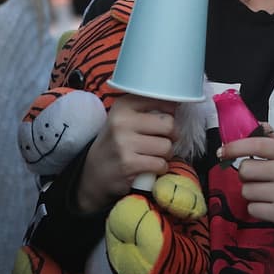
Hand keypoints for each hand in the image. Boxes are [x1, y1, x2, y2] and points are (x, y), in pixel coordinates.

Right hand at [77, 95, 176, 212]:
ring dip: (166, 154)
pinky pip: (160, 164)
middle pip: (169, 124)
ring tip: (154, 155)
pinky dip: (160, 168)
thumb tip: (179, 103)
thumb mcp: (125, 118)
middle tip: (163, 140)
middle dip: (172, 135)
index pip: (161, 100)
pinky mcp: (128, 164)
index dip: (171, 112)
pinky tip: (150, 167)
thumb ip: (148, 109)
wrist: (94, 173)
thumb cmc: (116, 143)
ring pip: (167, 146)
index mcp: (123, 105)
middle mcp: (122, 121)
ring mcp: (124, 143)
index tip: (165, 119)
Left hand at [220, 125, 273, 246]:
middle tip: (258, 180)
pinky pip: (252, 209)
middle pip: (245, 169)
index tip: (222, 152)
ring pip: (246, 191)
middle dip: (246, 176)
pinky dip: (257, 210)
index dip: (234, 147)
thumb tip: (254, 123)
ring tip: (268, 195)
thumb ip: (273, 140)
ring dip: (252, 194)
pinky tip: (271, 208)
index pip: (256, 144)